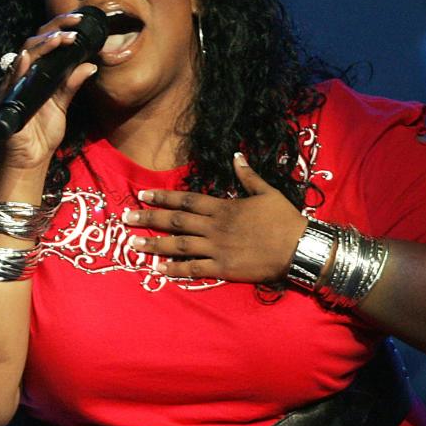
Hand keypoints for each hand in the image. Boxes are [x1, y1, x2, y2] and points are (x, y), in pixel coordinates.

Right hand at [0, 13, 98, 172]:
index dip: (60, 27)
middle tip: (75, 22)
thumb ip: (72, 83)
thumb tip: (91, 64)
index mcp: (37, 72)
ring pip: (25, 53)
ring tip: (62, 37)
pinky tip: (29, 58)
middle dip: (55, 28)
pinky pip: (12, 79)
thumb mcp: (63, 104)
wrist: (31, 158)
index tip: (80, 21)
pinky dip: (20, 67)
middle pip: (35, 40)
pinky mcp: (7, 99)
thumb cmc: (43, 131)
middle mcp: (23, 73)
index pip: (46, 41)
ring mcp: (14, 84)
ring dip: (44, 44)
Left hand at [125, 153, 306, 281]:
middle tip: (125, 219)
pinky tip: (157, 269)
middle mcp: (215, 227)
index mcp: (223, 207)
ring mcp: (217, 248)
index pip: (186, 200)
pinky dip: (175, 269)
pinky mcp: (223, 268)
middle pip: (175, 222)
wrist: (300, 248)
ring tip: (132, 244)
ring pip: (179, 245)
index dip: (163, 198)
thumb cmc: (285, 219)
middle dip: (148, 219)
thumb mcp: (267, 192)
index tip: (143, 195)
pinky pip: (194, 269)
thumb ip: (248, 176)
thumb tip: (236, 156)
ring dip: (154, 244)